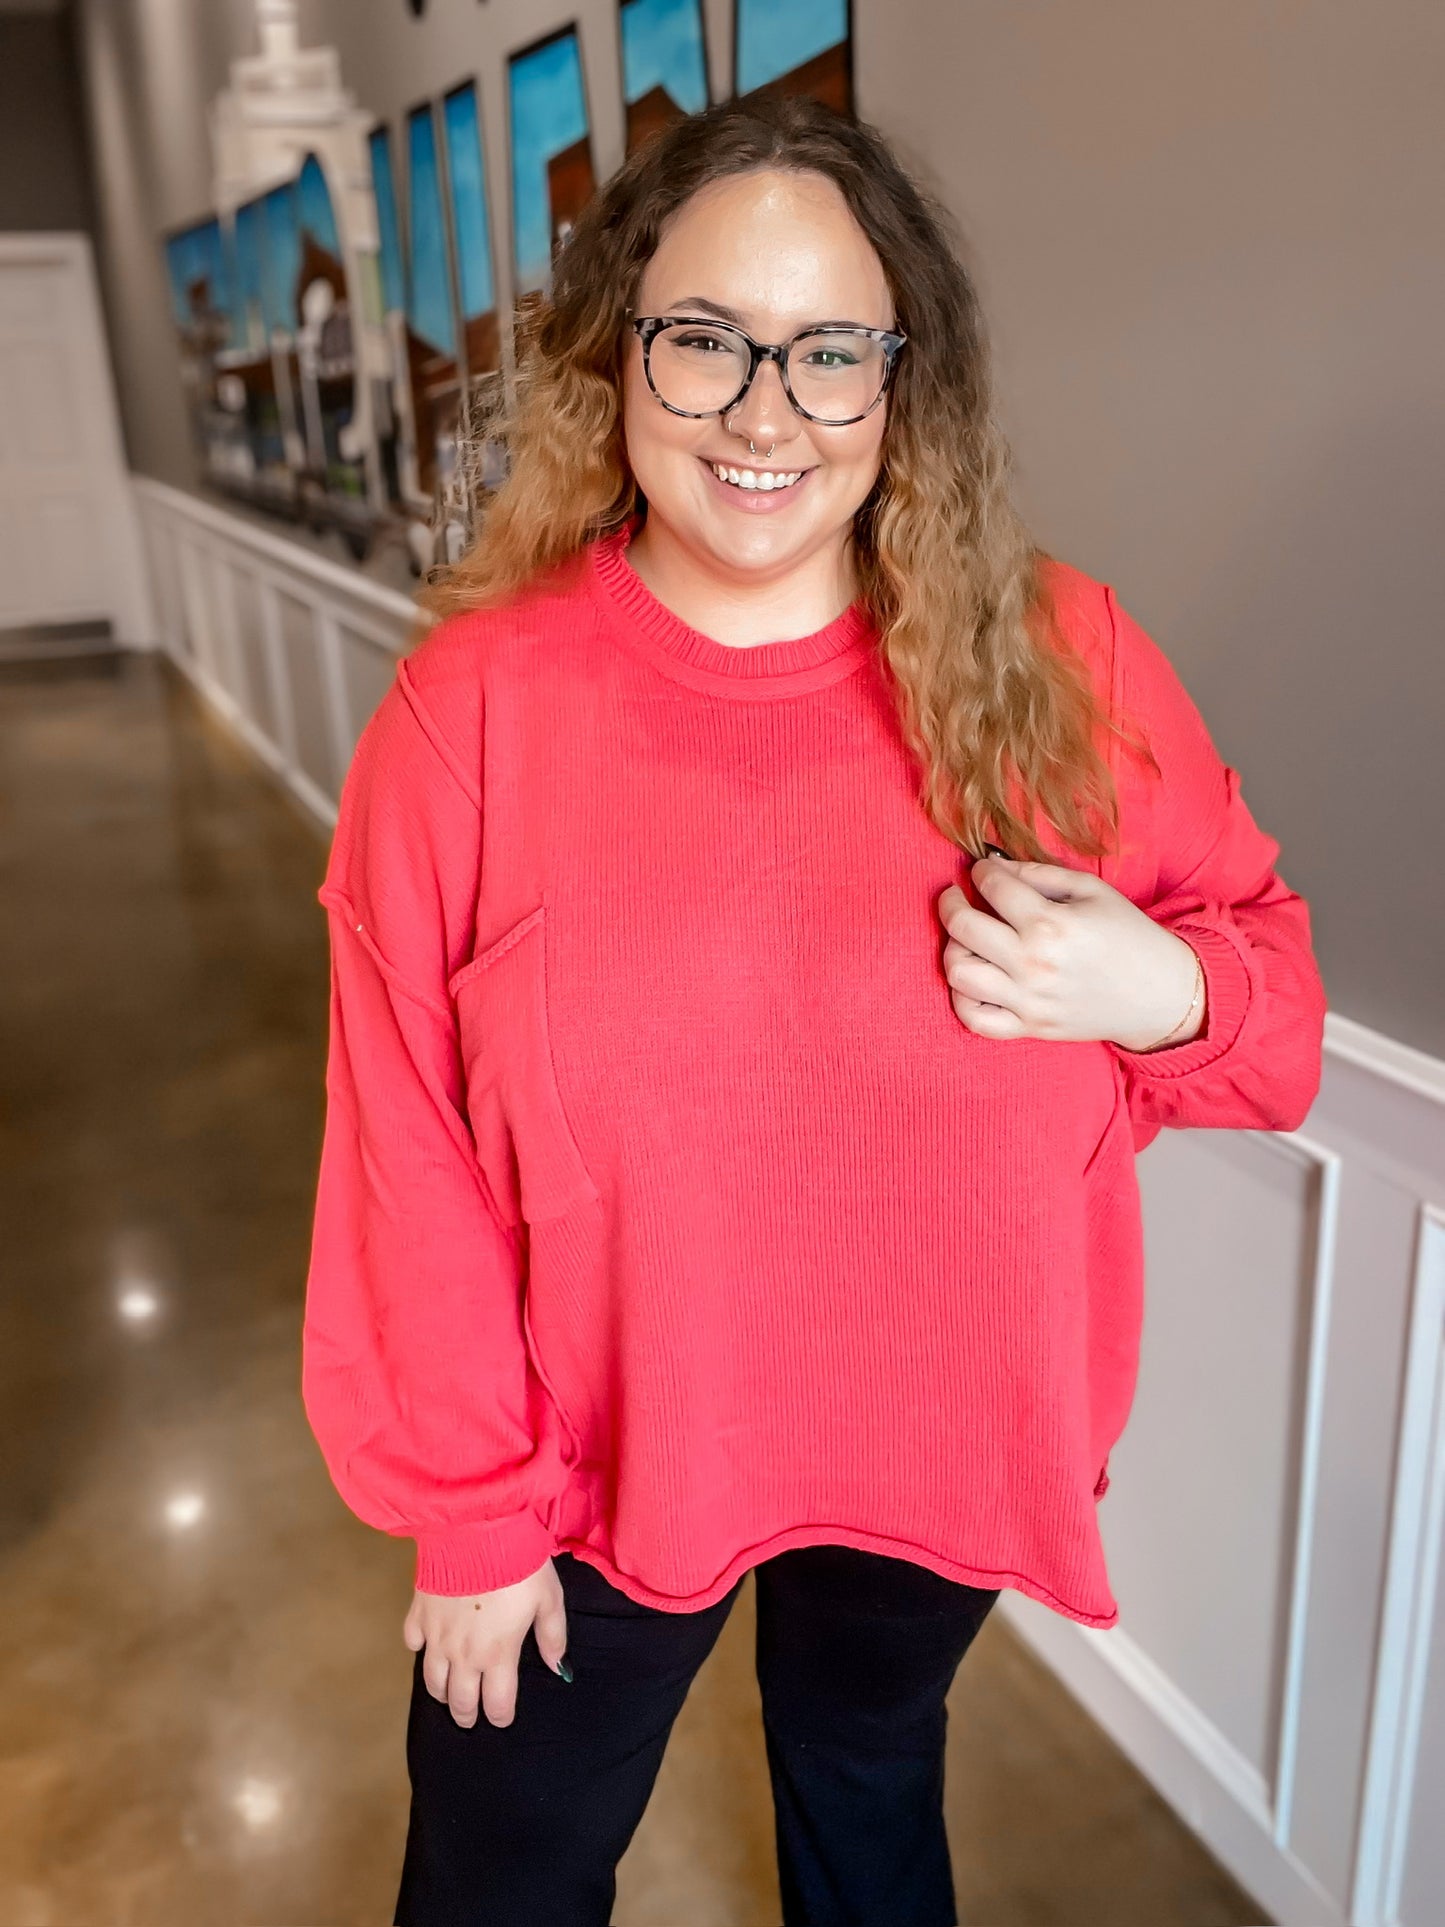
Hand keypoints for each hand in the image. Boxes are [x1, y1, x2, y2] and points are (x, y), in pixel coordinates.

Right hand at [402, 1557, 570, 1729]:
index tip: (502, 1717)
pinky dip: (420, 1650)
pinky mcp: (418, 1613)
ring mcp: (436, 1636)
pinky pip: (412, 1643)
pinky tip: (428, 1646)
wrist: (477, 1530)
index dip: (500, 1717)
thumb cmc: (519, 1564)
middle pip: (459, 1702)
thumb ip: (552, 1637)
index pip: (496, 1704)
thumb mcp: (549, 1599)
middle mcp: (463, 1655)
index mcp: (498, 1655)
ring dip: (441, 1692)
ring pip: (432, 1681)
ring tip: (449, 1692)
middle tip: (471, 1716)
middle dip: (466, 1715)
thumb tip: (558, 1668)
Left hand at [936, 854, 1204, 1050]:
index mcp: (1051, 923)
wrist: (1159, 992)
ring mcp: (1028, 1000)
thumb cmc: (1128, 935)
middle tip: (956, 896)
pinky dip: (961, 997)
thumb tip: (993, 865)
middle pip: (962, 927)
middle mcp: (1033, 963)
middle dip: (950, 902)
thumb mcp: (1091, 891)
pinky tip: (972, 977)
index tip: (982, 871)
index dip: (980, 871)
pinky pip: (974, 1019)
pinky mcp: (1029, 1027)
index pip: (992, 887)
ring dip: (953, 947)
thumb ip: (1039, 873)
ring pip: (958, 972)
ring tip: (966, 938)